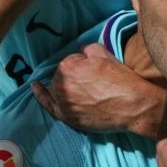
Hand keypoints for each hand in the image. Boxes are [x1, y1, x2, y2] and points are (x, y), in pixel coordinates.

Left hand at [32, 44, 163, 136]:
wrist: (131, 105)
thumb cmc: (120, 79)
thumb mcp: (104, 53)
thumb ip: (86, 49)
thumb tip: (80, 53)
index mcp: (68, 67)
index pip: (69, 62)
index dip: (82, 65)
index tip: (94, 71)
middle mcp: (60, 85)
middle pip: (61, 76)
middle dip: (73, 76)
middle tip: (92, 82)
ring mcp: (62, 103)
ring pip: (56, 89)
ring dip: (63, 87)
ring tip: (79, 89)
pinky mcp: (66, 117)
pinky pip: (48, 105)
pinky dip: (40, 95)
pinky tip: (35, 87)